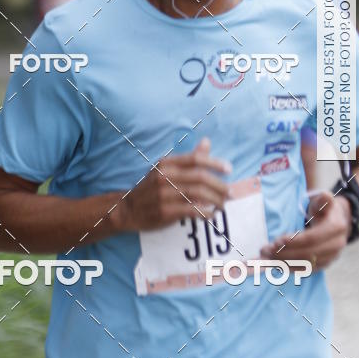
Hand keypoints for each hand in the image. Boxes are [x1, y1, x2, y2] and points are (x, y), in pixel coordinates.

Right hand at [116, 138, 231, 232]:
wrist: (128, 209)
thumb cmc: (152, 188)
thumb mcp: (166, 169)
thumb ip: (189, 158)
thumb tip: (207, 142)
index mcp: (166, 163)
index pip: (195, 159)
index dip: (215, 163)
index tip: (229, 169)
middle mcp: (164, 176)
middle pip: (200, 177)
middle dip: (219, 185)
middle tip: (230, 193)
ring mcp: (164, 194)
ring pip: (198, 194)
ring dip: (215, 200)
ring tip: (223, 205)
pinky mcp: (164, 211)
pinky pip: (191, 210)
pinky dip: (205, 213)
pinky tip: (211, 215)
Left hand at [260, 191, 351, 270]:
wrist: (337, 221)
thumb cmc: (323, 208)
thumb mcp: (323, 200)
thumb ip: (323, 199)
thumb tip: (324, 196)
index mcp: (336, 228)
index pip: (312, 239)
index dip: (294, 242)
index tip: (276, 241)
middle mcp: (336, 245)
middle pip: (307, 254)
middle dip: (285, 254)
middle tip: (265, 250)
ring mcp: (331, 257)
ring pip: (306, 265)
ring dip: (284, 263)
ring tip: (266, 257)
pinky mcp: (324, 264)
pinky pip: (306, 270)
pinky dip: (289, 269)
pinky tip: (274, 264)